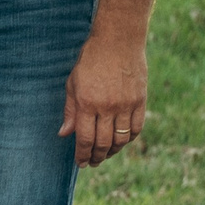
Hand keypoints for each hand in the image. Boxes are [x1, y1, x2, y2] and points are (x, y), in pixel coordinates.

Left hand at [61, 31, 147, 166]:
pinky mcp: (140, 101)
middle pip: (103, 143)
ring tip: (106, 155)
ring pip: (121, 139)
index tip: (81, 163)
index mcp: (87, 103)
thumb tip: (64, 134)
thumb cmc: (91, 61)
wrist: (118, 41)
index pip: (84, 138)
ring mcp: (126, 105)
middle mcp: (107, 107)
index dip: (82, 154)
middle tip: (92, 162)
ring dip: (113, 151)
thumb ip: (70, 110)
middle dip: (96, 157)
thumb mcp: (73, 83)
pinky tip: (122, 142)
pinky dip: (129, 139)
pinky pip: (136, 128)